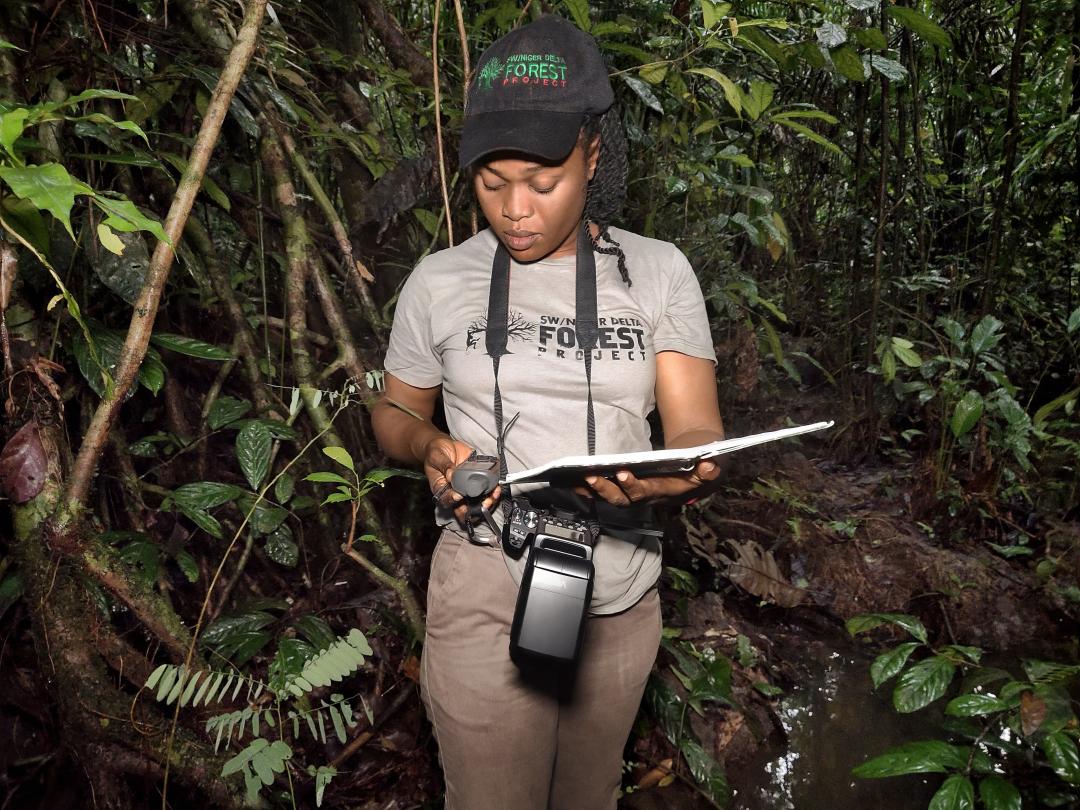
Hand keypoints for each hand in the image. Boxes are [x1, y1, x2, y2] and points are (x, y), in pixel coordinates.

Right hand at [423, 435, 502, 524]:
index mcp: (441, 489)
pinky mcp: (476, 480)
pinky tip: (496, 487)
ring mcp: (467, 488)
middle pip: (465, 508)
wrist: (445, 446)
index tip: (459, 496)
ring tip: (494, 494)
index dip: (453, 501)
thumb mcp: (435, 456)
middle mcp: (455, 492)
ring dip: (488, 501)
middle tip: (484, 502)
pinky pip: (486, 489)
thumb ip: (443, 465)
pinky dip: (493, 490)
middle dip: (476, 509)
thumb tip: (451, 474)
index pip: (446, 501)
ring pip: (478, 502)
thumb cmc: (436, 454)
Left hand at [580, 459, 720, 505]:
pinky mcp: (622, 491)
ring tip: (575, 477)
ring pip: (608, 497)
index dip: (632, 485)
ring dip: (591, 489)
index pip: (644, 492)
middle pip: (621, 498)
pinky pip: (602, 492)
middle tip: (591, 476)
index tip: (622, 472)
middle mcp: (642, 497)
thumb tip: (711, 465)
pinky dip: (587, 487)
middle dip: (606, 489)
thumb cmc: (694, 473)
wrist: (689, 478)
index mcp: (660, 492)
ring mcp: (631, 496)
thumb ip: (709, 470)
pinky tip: (571, 479)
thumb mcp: (706, 471)